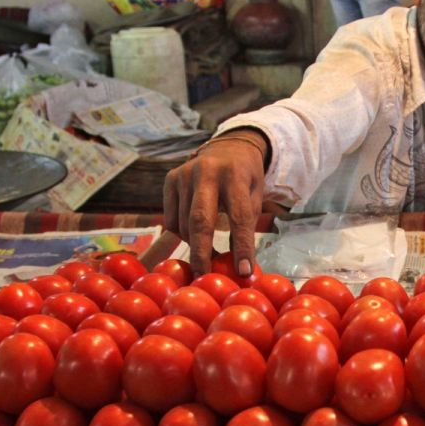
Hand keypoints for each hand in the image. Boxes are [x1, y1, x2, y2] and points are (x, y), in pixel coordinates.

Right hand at [163, 137, 264, 275]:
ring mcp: (184, 174)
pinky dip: (181, 234)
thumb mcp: (255, 196)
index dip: (241, 246)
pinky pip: (170, 219)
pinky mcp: (169, 179)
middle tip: (204, 278)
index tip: (243, 272)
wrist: (228, 148)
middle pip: (200, 220)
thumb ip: (246, 225)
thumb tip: (238, 267)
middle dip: (202, 253)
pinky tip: (193, 233)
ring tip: (208, 256)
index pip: (239, 216)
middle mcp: (206, 171)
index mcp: (235, 175)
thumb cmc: (245, 179)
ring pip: (183, 223)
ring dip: (194, 245)